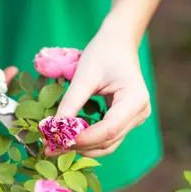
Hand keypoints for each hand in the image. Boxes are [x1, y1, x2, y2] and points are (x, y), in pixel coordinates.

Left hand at [51, 30, 151, 157]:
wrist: (118, 43)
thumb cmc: (103, 53)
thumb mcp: (84, 75)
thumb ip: (71, 103)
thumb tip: (53, 128)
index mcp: (135, 99)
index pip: (109, 129)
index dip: (84, 139)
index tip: (58, 140)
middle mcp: (140, 113)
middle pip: (109, 140)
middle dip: (80, 146)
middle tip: (50, 147)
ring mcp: (136, 119)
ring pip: (109, 144)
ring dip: (83, 148)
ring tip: (57, 145)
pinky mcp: (127, 121)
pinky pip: (108, 138)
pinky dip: (89, 141)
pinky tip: (70, 139)